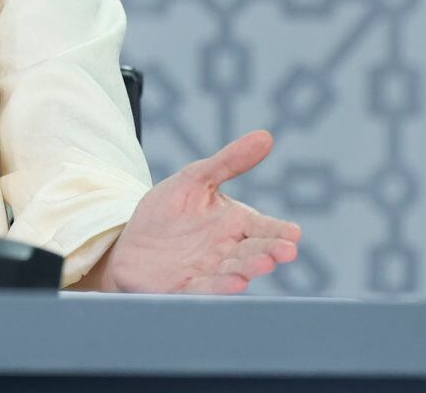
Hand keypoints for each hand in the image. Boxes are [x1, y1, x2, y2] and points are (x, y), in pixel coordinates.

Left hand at [92, 129, 298, 293]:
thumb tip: (265, 136)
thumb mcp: (195, 178)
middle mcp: (226, 251)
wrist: (130, 242)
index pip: (263, 228)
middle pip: (252, 251)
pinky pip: (203, 288)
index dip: (279, 232)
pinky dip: (219, 286)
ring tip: (263, 263)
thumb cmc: (168, 211)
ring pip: (232, 271)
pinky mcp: (183, 287)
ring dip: (248, 268)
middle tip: (286, 251)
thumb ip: (229, 162)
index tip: (294, 233)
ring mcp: (207, 271)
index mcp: (234, 224)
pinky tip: (235, 283)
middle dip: (270, 251)